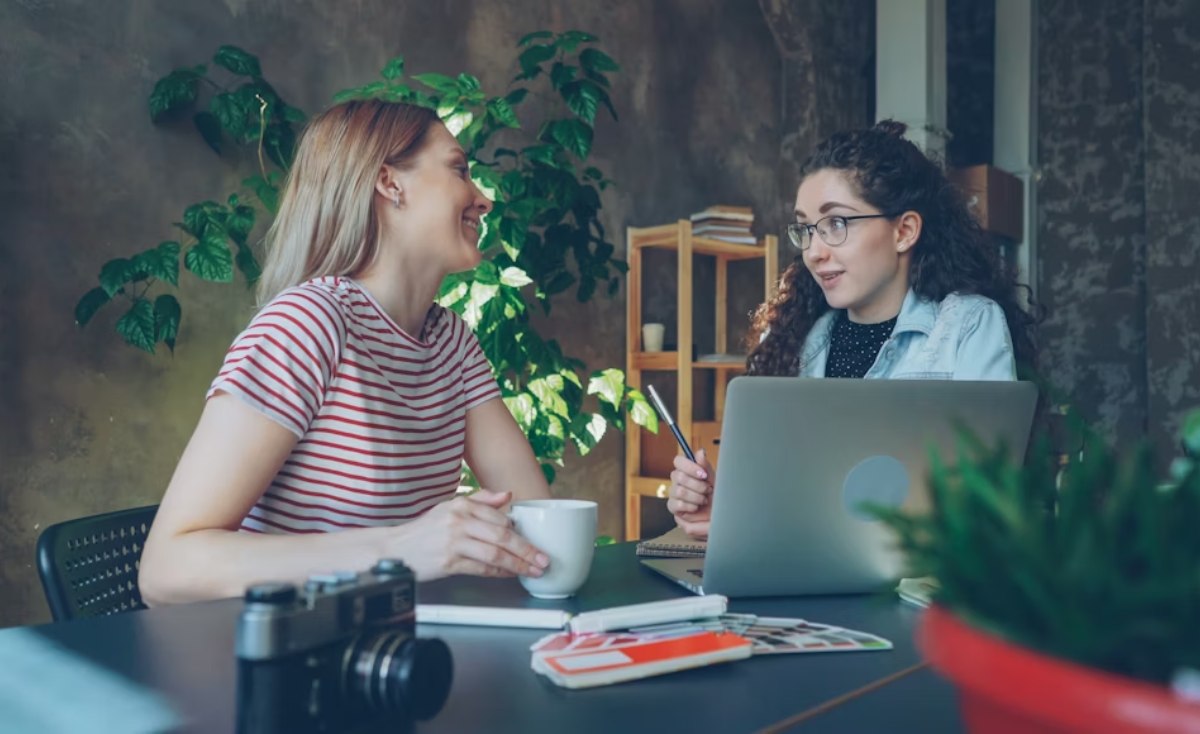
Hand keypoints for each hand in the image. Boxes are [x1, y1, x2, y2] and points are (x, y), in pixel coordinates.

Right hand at [390, 490, 549, 580]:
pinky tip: (509, 575)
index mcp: (462, 505)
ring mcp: (454, 542)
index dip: (521, 533)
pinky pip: (481, 569)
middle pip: (502, 537)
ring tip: (533, 570)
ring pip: (495, 554)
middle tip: (543, 559)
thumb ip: (480, 500)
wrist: (395, 549)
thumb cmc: (424, 531)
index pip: (500, 519)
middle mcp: (459, 521)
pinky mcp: (449, 562)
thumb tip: (507, 494)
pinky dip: (499, 573)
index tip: (535, 541)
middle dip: (527, 550)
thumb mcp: (450, 508)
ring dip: (518, 564)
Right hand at [667, 448, 713, 539]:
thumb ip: (705, 466)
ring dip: (695, 496)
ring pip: (679, 491)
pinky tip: (696, 507)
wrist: (717, 513)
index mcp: (686, 469)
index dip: (690, 467)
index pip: (678, 461)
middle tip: (708, 490)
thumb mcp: (712, 479)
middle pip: (678, 476)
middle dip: (697, 485)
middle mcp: (677, 480)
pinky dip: (690, 506)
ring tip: (704, 500)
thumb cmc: (715, 494)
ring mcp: (673, 493)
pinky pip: (677, 504)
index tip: (703, 475)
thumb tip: (700, 452)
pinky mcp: (673, 506)